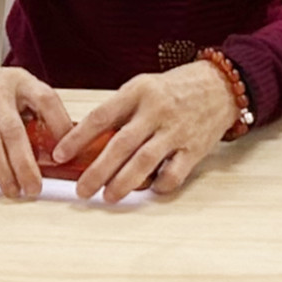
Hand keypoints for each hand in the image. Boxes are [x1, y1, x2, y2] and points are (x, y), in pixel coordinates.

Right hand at [0, 55, 72, 198]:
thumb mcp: (20, 88)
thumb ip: (37, 113)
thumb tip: (59, 151)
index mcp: (20, 82)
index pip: (46, 100)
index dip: (58, 126)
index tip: (63, 154)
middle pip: (14, 131)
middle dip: (25, 164)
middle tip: (34, 187)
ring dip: (2, 170)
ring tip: (13, 190)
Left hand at [57, 59, 239, 201]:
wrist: (220, 85)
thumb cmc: (175, 89)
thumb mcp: (143, 88)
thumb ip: (120, 112)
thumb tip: (89, 144)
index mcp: (138, 91)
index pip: (101, 117)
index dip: (77, 138)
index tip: (60, 155)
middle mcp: (156, 110)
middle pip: (120, 145)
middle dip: (97, 171)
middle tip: (82, 190)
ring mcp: (176, 130)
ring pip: (144, 162)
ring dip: (122, 183)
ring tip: (108, 197)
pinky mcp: (194, 148)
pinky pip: (173, 174)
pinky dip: (158, 186)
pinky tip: (148, 190)